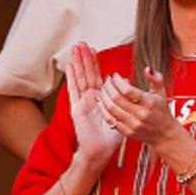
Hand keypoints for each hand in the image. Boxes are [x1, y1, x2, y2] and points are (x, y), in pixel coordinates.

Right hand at [66, 42, 121, 162]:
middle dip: (84, 58)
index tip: (93, 49)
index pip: (97, 76)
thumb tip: (126, 81)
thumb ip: (125, 97)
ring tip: (75, 49)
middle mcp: (91, 98)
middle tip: (82, 43)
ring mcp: (83, 102)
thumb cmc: (111, 136)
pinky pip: (74, 90)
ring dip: (78, 63)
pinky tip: (69, 67)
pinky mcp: (77, 108)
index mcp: (101, 98)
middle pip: (87, 74)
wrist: (101, 150)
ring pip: (80, 78)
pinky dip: (71, 78)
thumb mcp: (122, 113)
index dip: (95, 63)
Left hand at [97, 68, 181, 148]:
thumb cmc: (162, 111)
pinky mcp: (127, 132)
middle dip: (108, 86)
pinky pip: (110, 120)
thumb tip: (148, 69)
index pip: (127, 90)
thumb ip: (156, 79)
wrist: (164, 134)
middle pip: (116, 98)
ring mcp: (133, 124)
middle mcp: (140, 114)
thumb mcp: (161, 93)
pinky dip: (103, 110)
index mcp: (149, 103)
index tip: (115, 75)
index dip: (117, 81)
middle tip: (106, 80)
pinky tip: (101, 102)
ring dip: (104, 97)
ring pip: (111, 109)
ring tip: (102, 89)